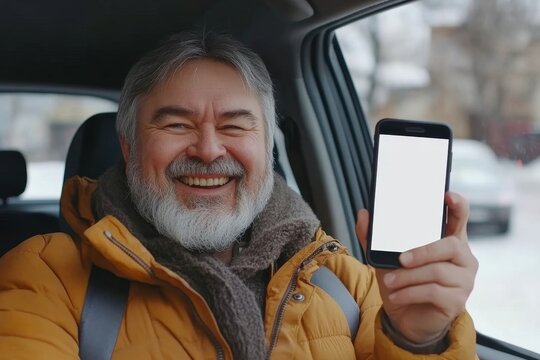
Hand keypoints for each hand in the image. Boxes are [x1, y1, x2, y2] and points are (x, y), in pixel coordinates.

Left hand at [356, 192, 478, 343]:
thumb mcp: (385, 258)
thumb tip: (363, 214)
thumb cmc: (403, 283)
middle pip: (451, 246)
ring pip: (437, 271)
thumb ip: (375, 237)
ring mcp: (464, 281)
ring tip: (390, 281)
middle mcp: (463, 258)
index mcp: (448, 241)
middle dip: (422, 252)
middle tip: (400, 259)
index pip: (460, 217)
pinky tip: (397, 295)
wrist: (406, 318)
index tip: (447, 196)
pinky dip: (410, 292)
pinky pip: (434, 292)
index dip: (458, 205)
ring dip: (408, 277)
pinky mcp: (457, 301)